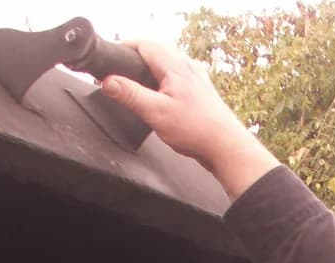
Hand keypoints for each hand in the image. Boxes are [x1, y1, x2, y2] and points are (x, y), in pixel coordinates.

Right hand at [102, 39, 278, 200]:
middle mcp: (187, 65)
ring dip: (148, 70)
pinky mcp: (199, 90)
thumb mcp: (156, 112)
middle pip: (154, 51)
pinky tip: (158, 97)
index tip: (108, 60)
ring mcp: (195, 77)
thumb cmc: (197, 130)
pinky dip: (161, 81)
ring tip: (134, 85)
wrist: (227, 147)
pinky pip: (175, 77)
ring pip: (165, 64)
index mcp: (176, 65)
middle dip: (133, 59)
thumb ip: (130, 95)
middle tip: (117, 73)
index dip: (123, 47)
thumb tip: (107, 81)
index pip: (144, 43)